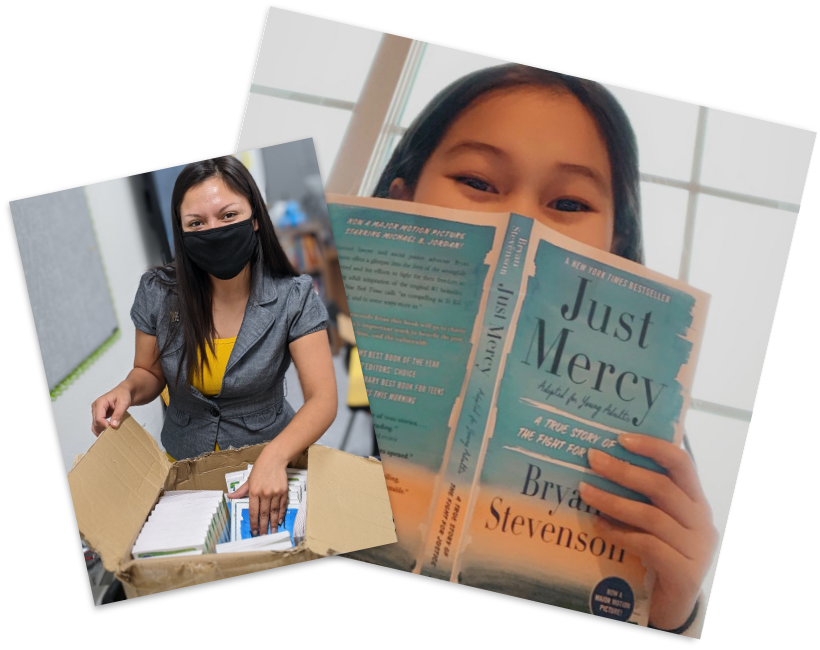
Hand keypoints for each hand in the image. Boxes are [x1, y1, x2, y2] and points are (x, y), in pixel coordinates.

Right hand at [91, 385, 131, 435]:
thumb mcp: (124, 403)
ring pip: (95, 425)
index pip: (99, 418)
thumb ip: (118, 414)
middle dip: (104, 429)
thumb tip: (113, 425)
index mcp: (100, 402)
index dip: (105, 426)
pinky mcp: (98, 414)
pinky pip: (97, 424)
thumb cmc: (123, 395)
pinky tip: (108, 432)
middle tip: (114, 434)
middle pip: (96, 423)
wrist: (124, 391)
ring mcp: (96, 411)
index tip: (113, 429)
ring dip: (102, 430)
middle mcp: (95, 407)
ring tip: (111, 434)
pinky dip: (101, 429)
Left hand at [226, 448, 288, 536]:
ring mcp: (275, 492)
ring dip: (273, 523)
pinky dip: (280, 514)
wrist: (274, 459)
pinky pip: (282, 505)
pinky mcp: (283, 491)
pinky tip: (279, 520)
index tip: (253, 531)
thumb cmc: (260, 468)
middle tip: (263, 536)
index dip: (253, 523)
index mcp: (253, 491)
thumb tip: (229, 496)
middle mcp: (264, 493)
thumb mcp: (248, 479)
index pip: (253, 511)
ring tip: (272, 531)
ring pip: (273, 512)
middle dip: (263, 527)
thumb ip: (240, 490)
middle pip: (263, 514)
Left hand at [579, 433, 717, 630]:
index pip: (682, 464)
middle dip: (623, 471)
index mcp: (696, 501)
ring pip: (652, 516)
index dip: (653, 447)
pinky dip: (619, 533)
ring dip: (614, 501)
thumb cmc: (660, 554)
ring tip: (585, 492)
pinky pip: (648, 546)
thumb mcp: (656, 521)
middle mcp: (702, 521)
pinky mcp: (685, 573)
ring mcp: (697, 549)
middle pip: (663, 487)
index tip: (620, 438)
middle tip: (592, 459)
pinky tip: (598, 525)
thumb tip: (603, 462)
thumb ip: (642, 496)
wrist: (671, 605)